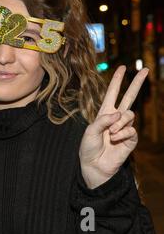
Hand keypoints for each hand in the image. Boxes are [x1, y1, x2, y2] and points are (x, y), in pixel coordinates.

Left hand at [79, 65, 148, 188]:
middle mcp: (116, 118)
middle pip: (129, 97)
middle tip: (145, 70)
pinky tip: (115, 140)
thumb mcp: (90, 131)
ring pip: (130, 115)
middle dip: (136, 84)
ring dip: (119, 124)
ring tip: (110, 134)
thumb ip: (103, 120)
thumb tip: (118, 114)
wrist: (94, 165)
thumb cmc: (89, 148)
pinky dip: (122, 134)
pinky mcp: (131, 139)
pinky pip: (131, 130)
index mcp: (104, 113)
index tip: (122, 67)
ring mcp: (124, 128)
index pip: (112, 93)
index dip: (117, 81)